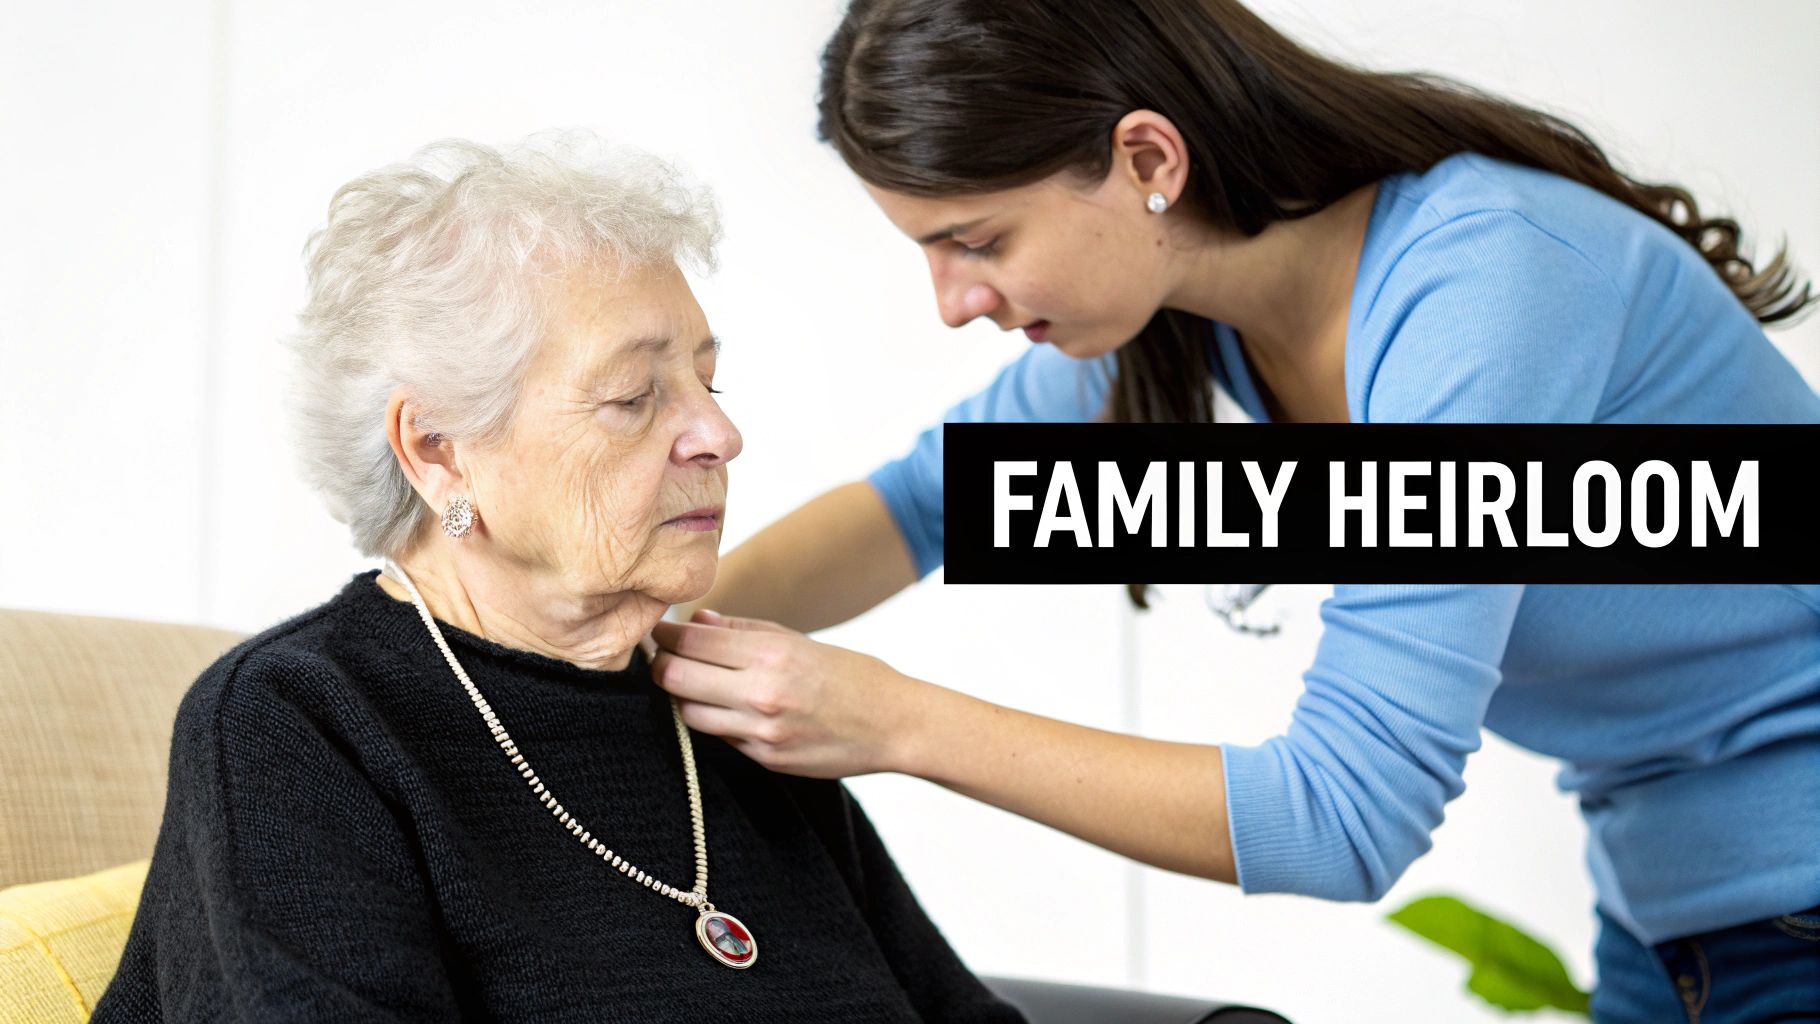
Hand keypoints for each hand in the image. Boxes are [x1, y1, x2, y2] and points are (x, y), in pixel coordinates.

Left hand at [649, 610, 926, 778]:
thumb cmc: (849, 674)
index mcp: (772, 655)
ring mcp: (762, 732)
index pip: (691, 642)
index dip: (664, 634)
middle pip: (675, 679)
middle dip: (660, 665)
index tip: (658, 629)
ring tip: (691, 683)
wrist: (893, 725)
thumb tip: (695, 621)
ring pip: (688, 714)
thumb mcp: (799, 641)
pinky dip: (713, 720)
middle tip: (660, 657)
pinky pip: (719, 737)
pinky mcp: (766, 759)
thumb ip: (743, 631)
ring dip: (682, 697)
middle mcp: (762, 694)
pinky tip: (724, 708)